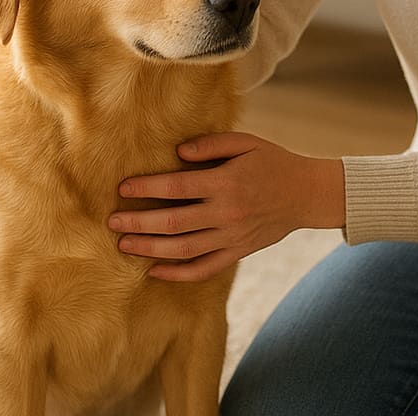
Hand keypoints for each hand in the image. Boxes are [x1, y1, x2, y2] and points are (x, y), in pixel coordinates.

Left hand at [107, 133, 345, 281]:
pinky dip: (176, 274)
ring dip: (149, 248)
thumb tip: (177, 151)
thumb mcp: (246, 142)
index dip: (147, 187)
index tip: (123, 187)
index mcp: (226, 182)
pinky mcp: (237, 253)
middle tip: (111, 221)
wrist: (306, 193)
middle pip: (172, 222)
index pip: (177, 187)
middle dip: (138, 222)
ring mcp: (231, 237)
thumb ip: (211, 145)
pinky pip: (203, 269)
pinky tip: (153, 271)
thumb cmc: (273, 162)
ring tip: (124, 244)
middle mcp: (226, 213)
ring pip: (182, 249)